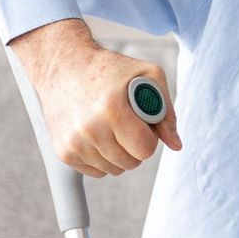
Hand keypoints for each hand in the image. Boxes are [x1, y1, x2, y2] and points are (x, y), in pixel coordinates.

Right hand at [9, 18, 182, 178]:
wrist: (63, 66)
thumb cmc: (112, 69)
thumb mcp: (149, 75)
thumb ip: (166, 112)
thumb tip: (176, 145)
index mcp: (112, 109)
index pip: (145, 149)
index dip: (150, 137)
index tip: (143, 124)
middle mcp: (89, 129)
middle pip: (131, 163)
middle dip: (136, 146)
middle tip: (128, 124)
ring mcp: (73, 142)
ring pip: (113, 170)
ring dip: (119, 154)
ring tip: (112, 127)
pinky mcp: (62, 151)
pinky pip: (96, 171)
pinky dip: (102, 158)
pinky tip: (98, 135)